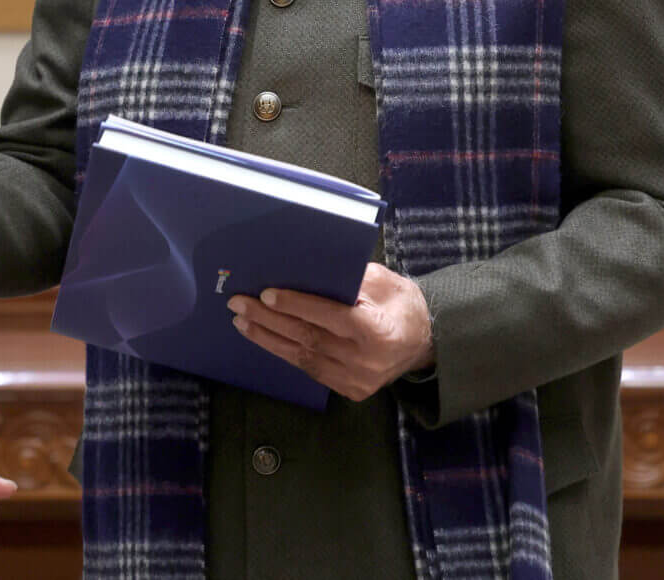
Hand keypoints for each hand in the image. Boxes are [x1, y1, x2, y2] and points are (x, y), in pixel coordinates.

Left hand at [227, 263, 432, 401]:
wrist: (425, 343)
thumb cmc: (401, 303)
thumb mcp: (383, 282)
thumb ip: (350, 279)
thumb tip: (304, 272)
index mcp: (377, 330)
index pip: (328, 316)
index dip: (296, 305)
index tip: (266, 293)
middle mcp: (365, 361)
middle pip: (308, 337)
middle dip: (269, 319)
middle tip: (239, 304)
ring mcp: (357, 380)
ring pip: (303, 358)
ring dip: (268, 339)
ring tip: (242, 322)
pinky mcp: (350, 391)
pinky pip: (311, 370)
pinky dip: (286, 353)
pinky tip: (266, 339)